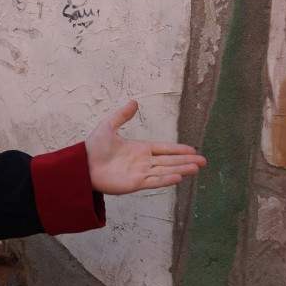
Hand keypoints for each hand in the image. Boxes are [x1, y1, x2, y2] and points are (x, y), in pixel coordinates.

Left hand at [84, 99, 205, 193]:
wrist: (81, 165)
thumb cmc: (93, 147)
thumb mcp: (108, 126)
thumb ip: (122, 115)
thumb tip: (134, 101)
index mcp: (139, 149)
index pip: (164, 149)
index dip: (179, 150)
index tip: (193, 150)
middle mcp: (143, 162)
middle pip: (169, 161)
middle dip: (186, 161)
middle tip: (203, 161)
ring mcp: (140, 173)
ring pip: (165, 171)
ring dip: (181, 170)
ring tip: (196, 168)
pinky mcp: (134, 184)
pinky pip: (153, 181)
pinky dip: (166, 179)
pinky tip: (179, 177)